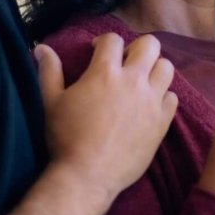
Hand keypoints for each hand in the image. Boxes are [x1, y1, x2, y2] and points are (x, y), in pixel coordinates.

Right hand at [35, 34, 177, 198]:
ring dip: (154, 69)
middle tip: (124, 62)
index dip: (104, 41)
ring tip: (141, 81)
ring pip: (166, 68)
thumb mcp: (51, 102)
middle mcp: (133, 81)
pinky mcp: (162, 123)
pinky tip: (149, 105)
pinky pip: (173, 98)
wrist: (88, 176)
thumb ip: (49, 72)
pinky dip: (163, 97)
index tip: (97, 52)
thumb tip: (42, 48)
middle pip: (149, 45)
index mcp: (104, 73)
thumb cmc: (65, 138)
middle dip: (137, 48)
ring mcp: (151, 102)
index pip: (113, 39)